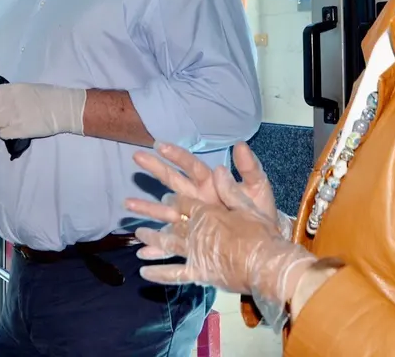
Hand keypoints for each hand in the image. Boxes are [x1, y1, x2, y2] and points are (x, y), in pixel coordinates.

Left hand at [0, 83, 85, 138]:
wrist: (61, 108)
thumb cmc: (45, 94)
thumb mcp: (22, 87)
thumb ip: (6, 93)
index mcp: (6, 90)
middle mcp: (4, 104)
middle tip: (2, 114)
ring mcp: (9, 119)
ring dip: (0, 124)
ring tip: (12, 121)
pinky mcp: (15, 132)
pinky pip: (2, 134)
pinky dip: (7, 133)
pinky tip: (16, 128)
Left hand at [126, 167, 314, 331]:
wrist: (268, 265)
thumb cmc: (261, 234)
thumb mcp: (249, 205)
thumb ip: (231, 187)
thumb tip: (218, 168)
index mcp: (207, 211)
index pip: (184, 202)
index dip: (173, 199)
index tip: (165, 198)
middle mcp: (195, 229)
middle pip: (169, 217)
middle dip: (149, 209)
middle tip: (131, 205)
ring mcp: (194, 251)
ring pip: (166, 241)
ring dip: (150, 236)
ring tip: (137, 233)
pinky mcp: (199, 272)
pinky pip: (175, 273)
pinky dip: (158, 272)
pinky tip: (143, 271)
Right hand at [134, 141, 291, 239]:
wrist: (267, 248)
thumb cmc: (262, 216)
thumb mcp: (258, 190)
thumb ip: (250, 169)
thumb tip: (240, 144)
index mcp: (211, 184)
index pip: (191, 166)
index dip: (176, 155)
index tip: (159, 145)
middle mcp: (198, 200)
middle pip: (173, 182)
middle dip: (155, 169)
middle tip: (136, 157)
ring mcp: (193, 222)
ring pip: (166, 212)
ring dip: (147, 208)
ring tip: (127, 203)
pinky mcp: (195, 243)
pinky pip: (173, 245)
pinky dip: (158, 249)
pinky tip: (142, 249)